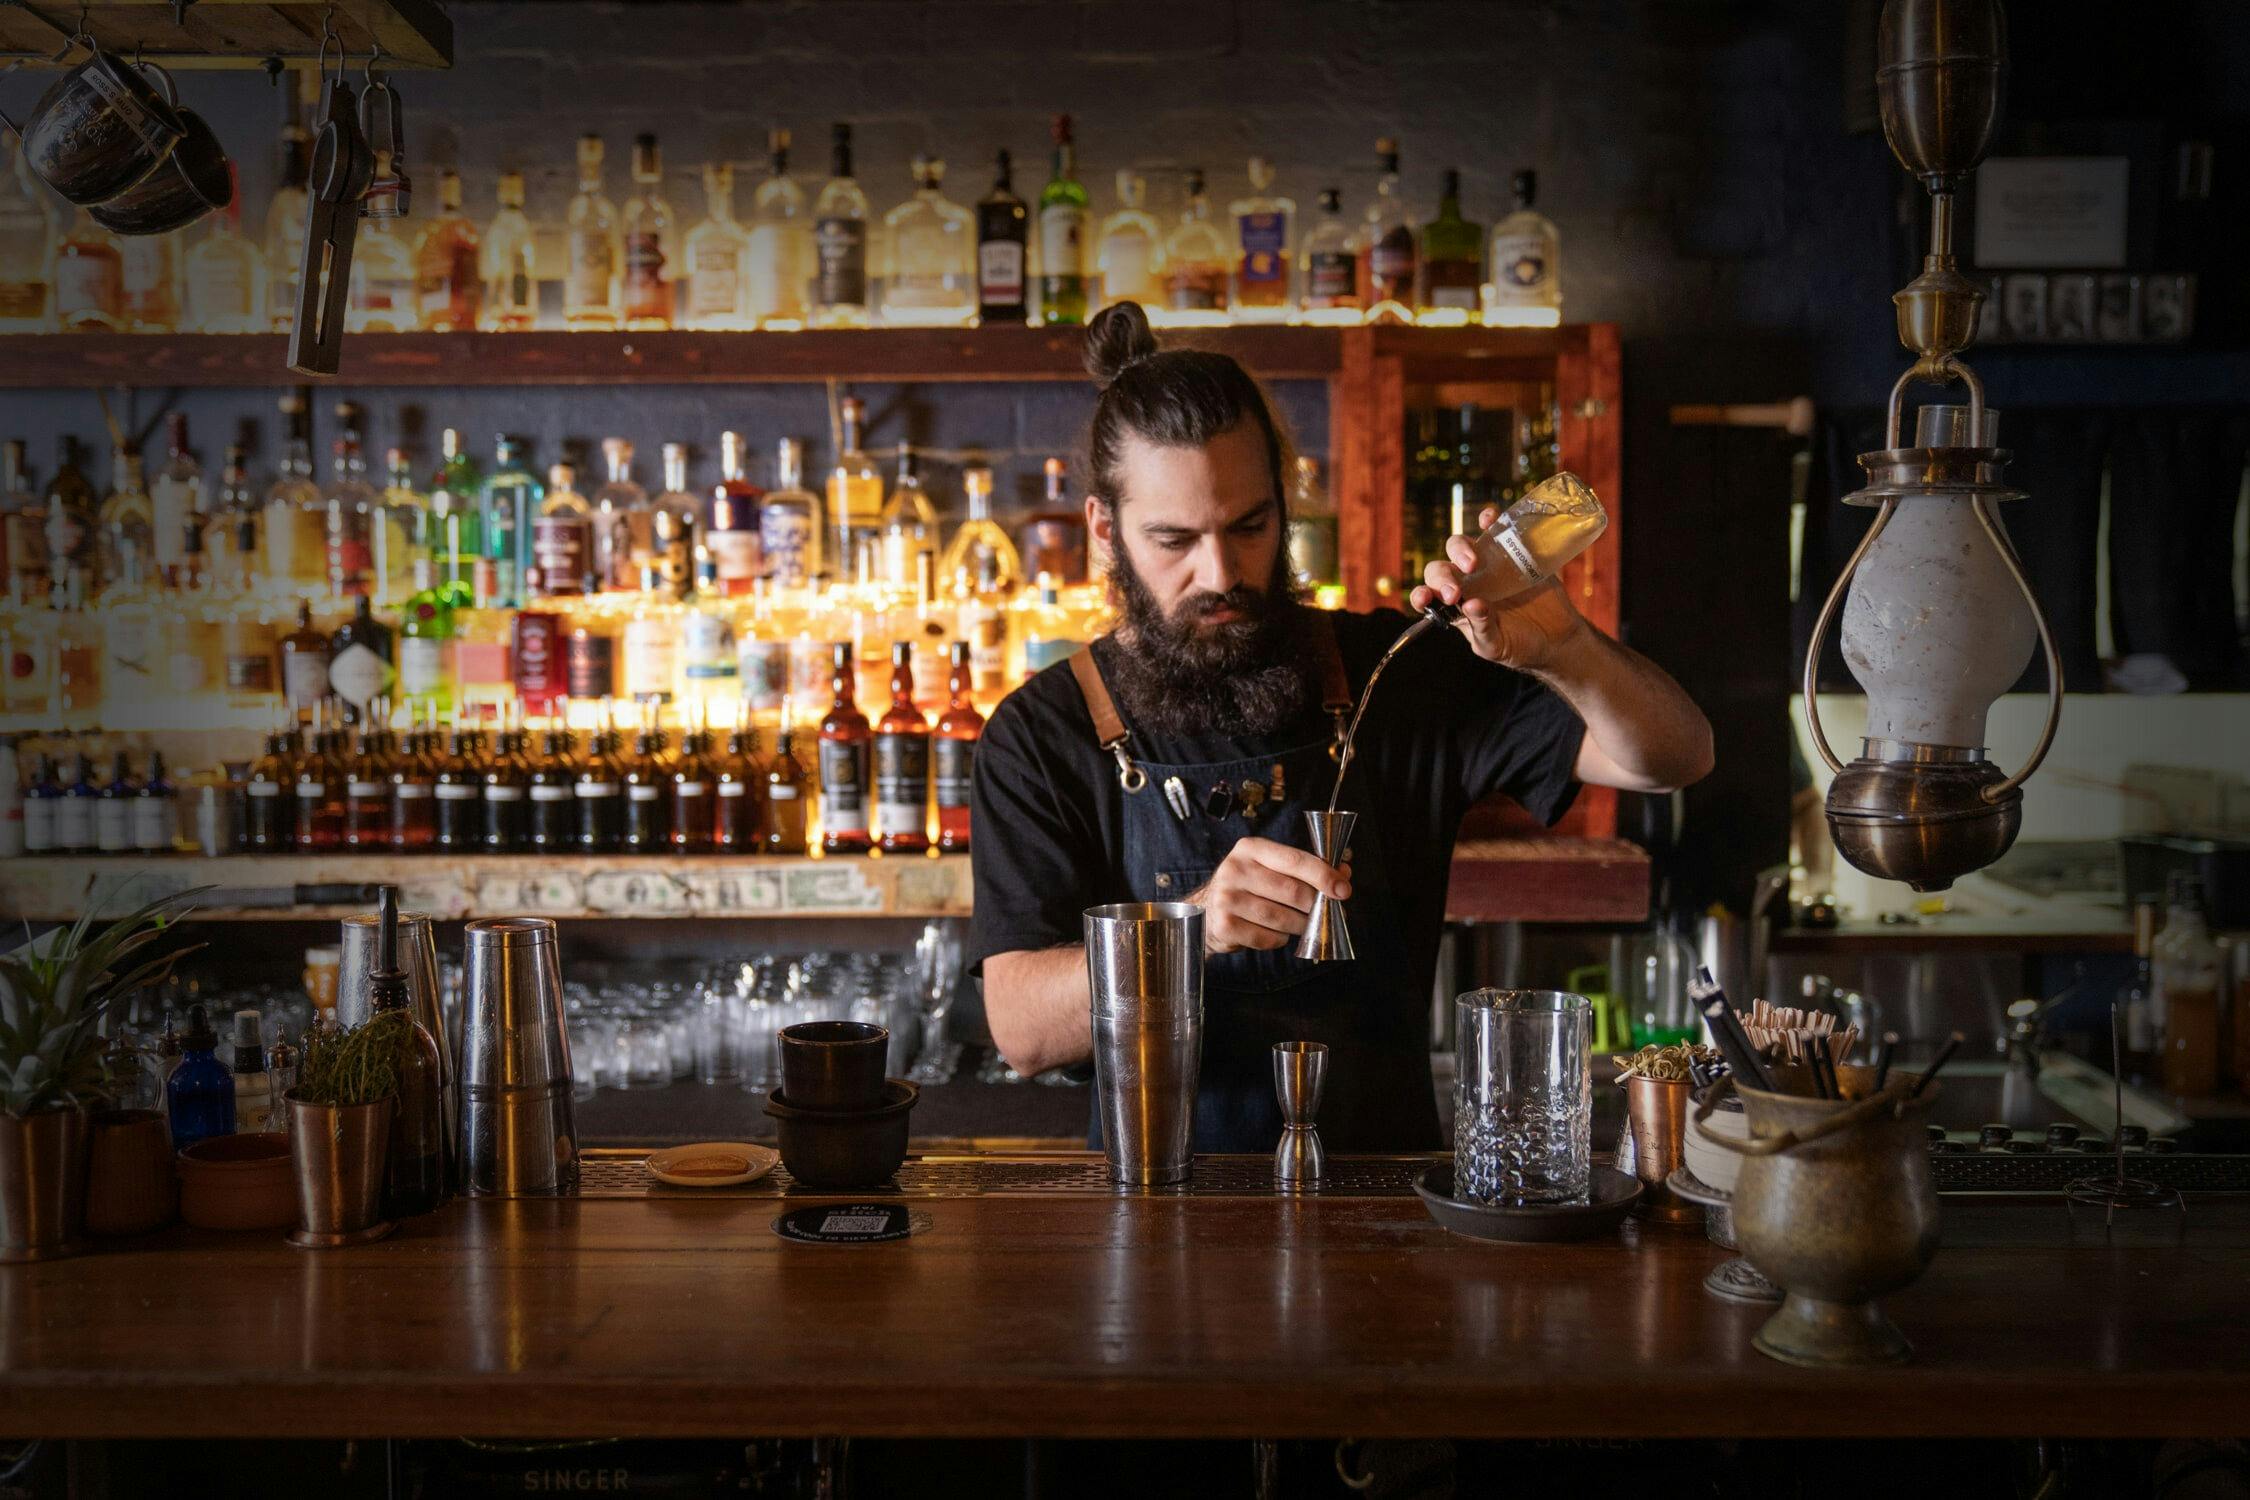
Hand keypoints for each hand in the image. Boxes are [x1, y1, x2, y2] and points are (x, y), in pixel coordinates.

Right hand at [1187, 837, 1352, 954]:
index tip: (1344, 890)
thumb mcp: (1272, 869)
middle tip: (1327, 913)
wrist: (1207, 912)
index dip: (1324, 875)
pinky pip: (1267, 937)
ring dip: (1300, 925)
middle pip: (1292, 891)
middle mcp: (1235, 869)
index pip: (1295, 860)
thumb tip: (1344, 873)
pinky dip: (1279, 939)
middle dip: (1316, 905)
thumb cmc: (1249, 888)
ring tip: (1302, 924)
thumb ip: (1307, 869)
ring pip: (1282, 918)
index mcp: (1250, 848)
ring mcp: (1227, 898)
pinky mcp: (1225, 925)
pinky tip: (1276, 933)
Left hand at [1409, 505, 1588, 671]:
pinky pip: (1493, 530)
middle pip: (1440, 569)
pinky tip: (1489, 520)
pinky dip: (1488, 520)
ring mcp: (1486, 565)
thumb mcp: (1497, 645)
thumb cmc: (1520, 645)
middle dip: (1442, 577)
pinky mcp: (1509, 551)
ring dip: (1460, 550)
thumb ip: (1482, 628)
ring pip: (1459, 546)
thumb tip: (1472, 605)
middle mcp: (1465, 583)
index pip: (1427, 597)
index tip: (1425, 599)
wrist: (1556, 636)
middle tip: (1456, 592)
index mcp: (1455, 608)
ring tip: (1474, 563)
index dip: (1421, 595)